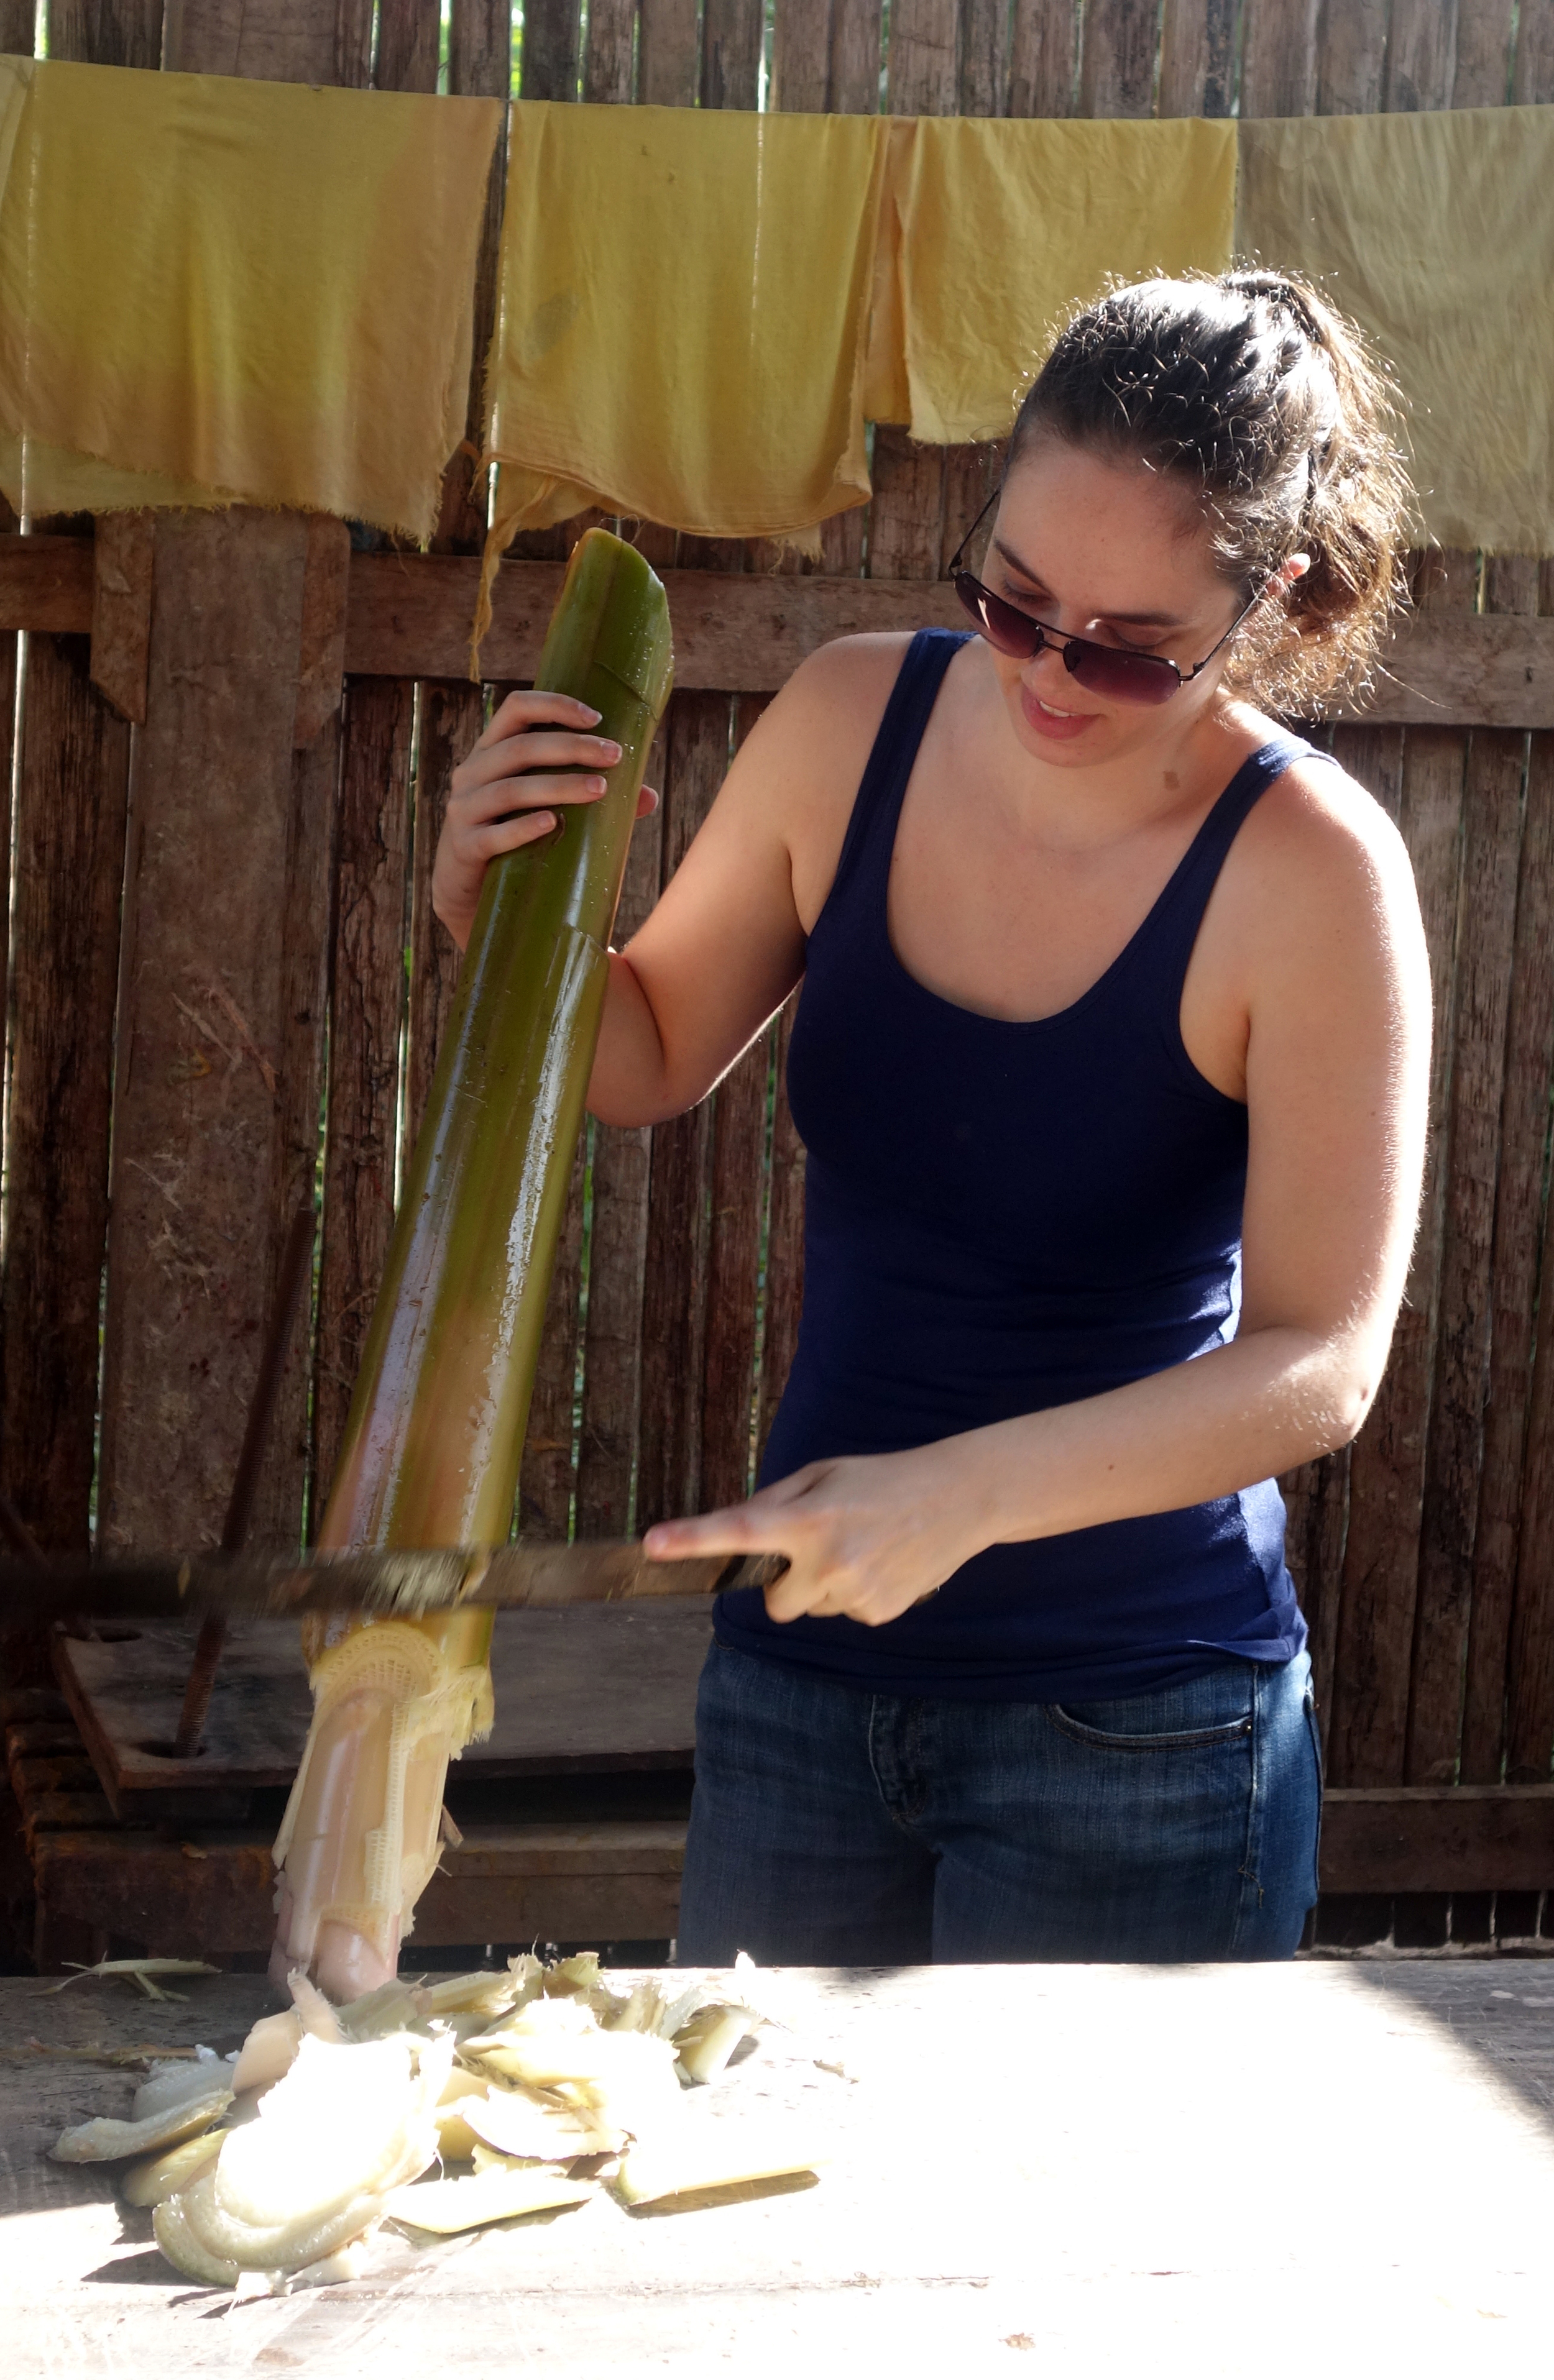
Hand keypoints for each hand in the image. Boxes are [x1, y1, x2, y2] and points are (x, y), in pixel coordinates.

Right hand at [432, 690, 659, 950]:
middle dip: (572, 747)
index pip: (516, 708)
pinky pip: (495, 835)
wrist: (471, 891)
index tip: (596, 717)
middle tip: (613, 756)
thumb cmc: (517, 838)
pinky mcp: (465, 846)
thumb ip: (589, 794)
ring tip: (599, 790)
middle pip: (520, 747)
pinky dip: (524, 827)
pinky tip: (552, 824)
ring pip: (511, 789)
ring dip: (558, 786)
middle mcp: (472, 773)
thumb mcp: (546, 806)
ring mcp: (463, 810)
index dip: (555, 705)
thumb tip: (648, 796)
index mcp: (491, 751)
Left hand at [643, 1445, 986, 1626]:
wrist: (958, 1498)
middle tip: (817, 1549)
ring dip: (822, 1586)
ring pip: (810, 1609)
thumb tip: (737, 1533)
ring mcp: (856, 1593)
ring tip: (859, 1548)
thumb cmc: (881, 1478)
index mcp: (810, 1517)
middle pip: (774, 1603)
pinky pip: (843, 1613)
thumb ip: (775, 1504)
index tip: (652, 1544)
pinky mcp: (879, 1613)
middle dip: (784, 1583)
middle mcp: (829, 1561)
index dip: (692, 1539)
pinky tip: (881, 1564)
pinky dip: (854, 1595)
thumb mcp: (824, 1474)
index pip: (740, 1530)